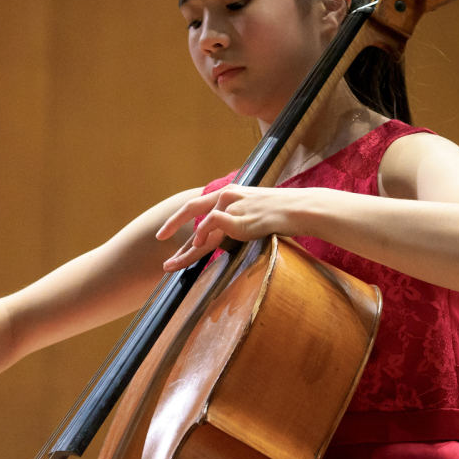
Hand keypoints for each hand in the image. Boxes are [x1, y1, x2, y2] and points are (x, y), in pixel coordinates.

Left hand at [156, 185, 310, 270]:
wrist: (300, 209)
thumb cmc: (281, 213)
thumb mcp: (254, 211)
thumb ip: (237, 219)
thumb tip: (225, 236)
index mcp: (228, 193)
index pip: (198, 207)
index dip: (180, 221)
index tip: (166, 233)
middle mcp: (226, 196)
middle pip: (190, 210)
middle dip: (171, 226)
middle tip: (158, 240)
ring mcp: (232, 205)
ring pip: (199, 226)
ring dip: (185, 249)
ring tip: (172, 265)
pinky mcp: (239, 216)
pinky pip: (213, 222)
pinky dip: (202, 233)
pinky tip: (195, 245)